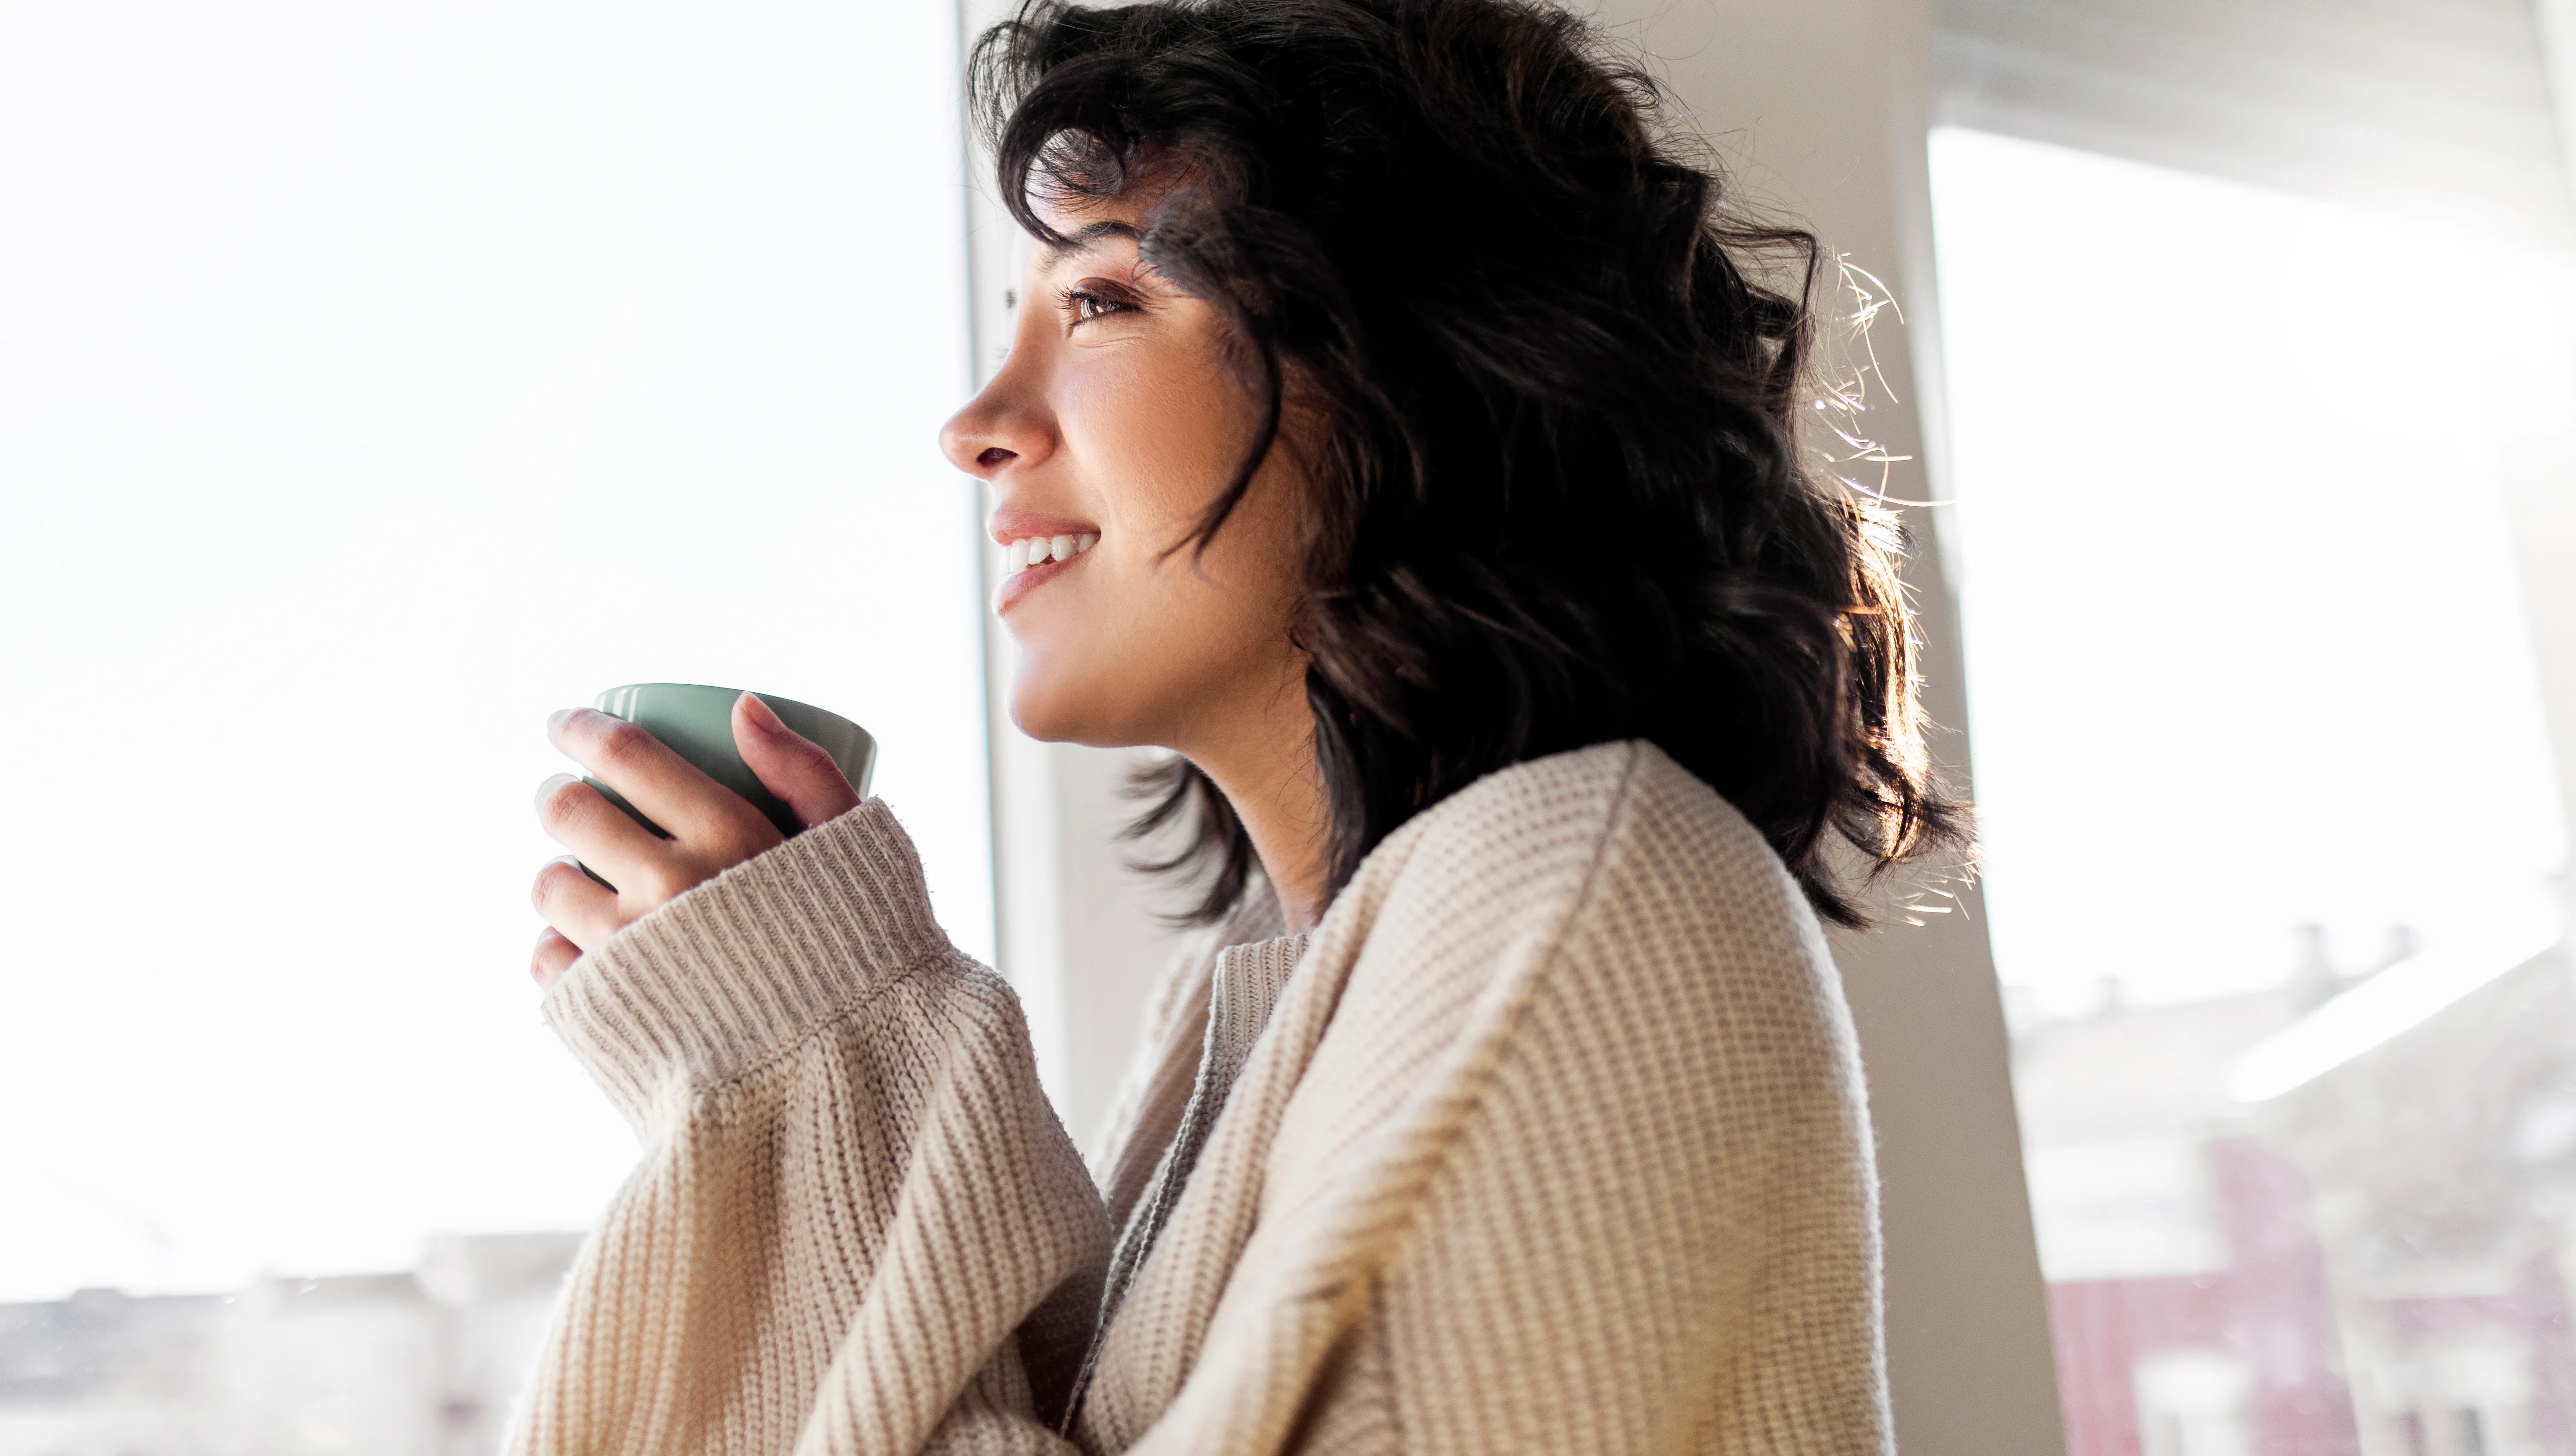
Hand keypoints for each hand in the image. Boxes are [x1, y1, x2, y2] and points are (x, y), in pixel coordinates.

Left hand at [529, 692, 862, 987]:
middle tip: (572, 803)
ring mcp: (628, 953)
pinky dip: (560, 945)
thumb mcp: (857, 845)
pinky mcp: (605, 1011)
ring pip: (548, 885)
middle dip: (559, 795)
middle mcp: (668, 889)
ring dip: (558, 872)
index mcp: (727, 837)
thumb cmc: (865, 949)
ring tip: (587, 881)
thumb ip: (805, 770)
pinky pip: (548, 960)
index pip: (623, 755)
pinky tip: (591, 946)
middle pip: (566, 810)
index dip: (583, 727)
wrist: (850, 1074)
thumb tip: (741, 706)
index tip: (567, 723)